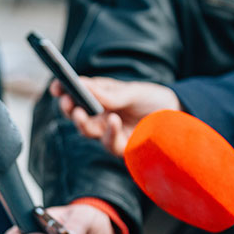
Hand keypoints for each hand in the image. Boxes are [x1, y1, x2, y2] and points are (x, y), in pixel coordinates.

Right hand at [50, 77, 181, 155]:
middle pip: (76, 115)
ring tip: (81, 111)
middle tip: (66, 101)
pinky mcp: (121, 147)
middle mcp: (100, 116)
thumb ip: (109, 94)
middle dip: (67, 108)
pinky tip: (112, 121)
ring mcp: (109, 132)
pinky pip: (109, 143)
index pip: (76, 94)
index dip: (63, 90)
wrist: (177, 115)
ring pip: (87, 130)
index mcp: (99, 98)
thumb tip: (83, 86)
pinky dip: (109, 132)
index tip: (56, 86)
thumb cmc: (152, 99)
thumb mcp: (132, 91)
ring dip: (81, 122)